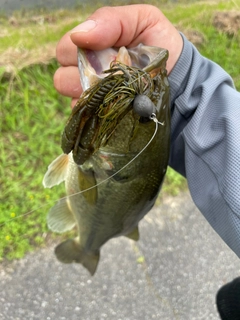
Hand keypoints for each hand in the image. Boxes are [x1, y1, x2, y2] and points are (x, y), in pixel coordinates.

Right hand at [54, 4, 182, 106]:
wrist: (179, 80)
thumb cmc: (161, 47)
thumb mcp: (142, 21)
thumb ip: (110, 20)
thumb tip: (78, 35)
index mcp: (92, 46)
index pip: (64, 49)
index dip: (78, 52)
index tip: (107, 53)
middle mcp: (87, 71)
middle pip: (62, 77)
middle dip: (83, 75)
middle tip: (111, 73)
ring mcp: (92, 96)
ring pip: (71, 99)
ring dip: (89, 94)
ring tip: (114, 89)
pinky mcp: (99, 115)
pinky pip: (84, 115)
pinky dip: (95, 110)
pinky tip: (114, 104)